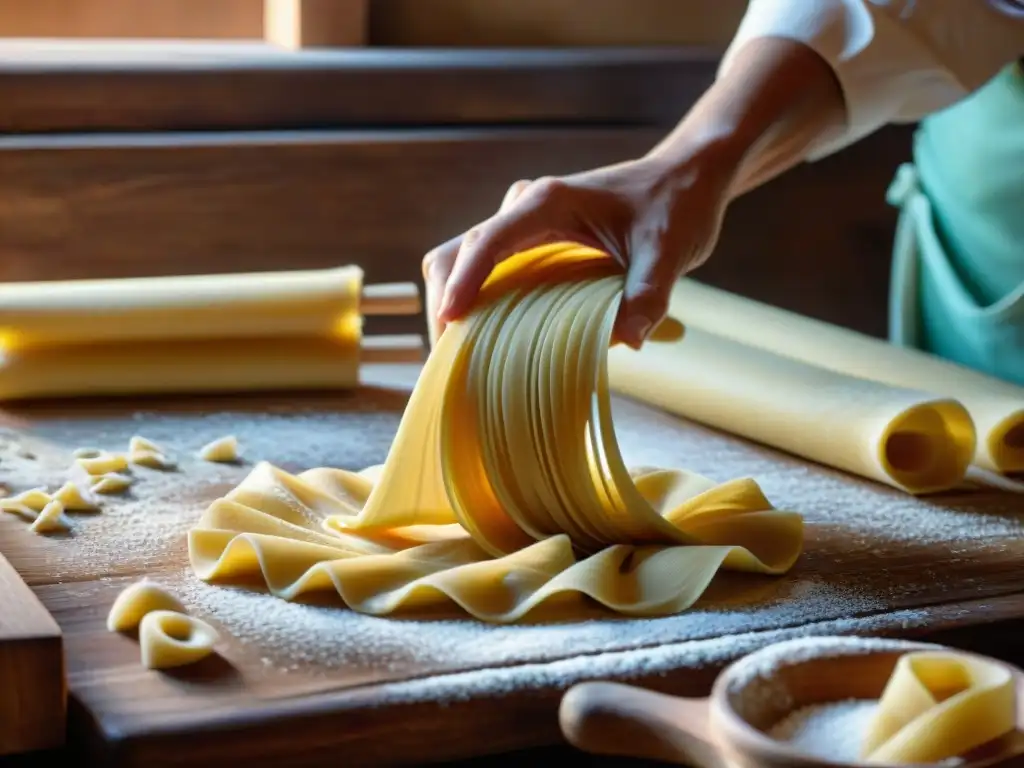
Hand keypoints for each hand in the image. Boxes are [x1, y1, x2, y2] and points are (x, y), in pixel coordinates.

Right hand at [421, 153, 733, 349]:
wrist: (685, 179)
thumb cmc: (677, 206)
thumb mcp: (670, 251)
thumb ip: (649, 293)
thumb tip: (627, 340)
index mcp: (549, 203)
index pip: (488, 240)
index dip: (463, 281)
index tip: (450, 320)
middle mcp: (526, 210)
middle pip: (458, 251)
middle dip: (446, 302)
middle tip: (453, 360)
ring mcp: (523, 226)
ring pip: (463, 260)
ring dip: (456, 304)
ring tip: (463, 358)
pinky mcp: (530, 243)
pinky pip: (486, 271)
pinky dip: (477, 303)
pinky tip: (490, 342)